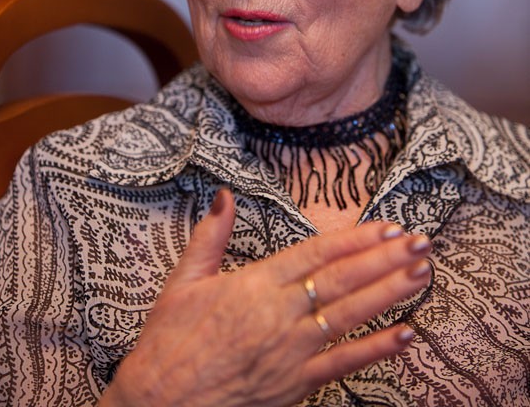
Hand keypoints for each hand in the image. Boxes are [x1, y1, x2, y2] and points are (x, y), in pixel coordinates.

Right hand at [100, 189, 430, 406]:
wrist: (158, 403)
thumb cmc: (169, 342)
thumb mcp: (183, 281)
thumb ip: (210, 236)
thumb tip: (225, 196)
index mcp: (254, 284)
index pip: (316, 253)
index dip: (355, 239)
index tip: (387, 227)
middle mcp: (278, 314)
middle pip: (341, 279)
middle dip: (384, 259)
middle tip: (421, 243)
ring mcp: (290, 351)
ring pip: (349, 316)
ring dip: (389, 293)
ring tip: (421, 274)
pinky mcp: (294, 385)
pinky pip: (343, 365)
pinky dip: (376, 350)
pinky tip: (405, 334)